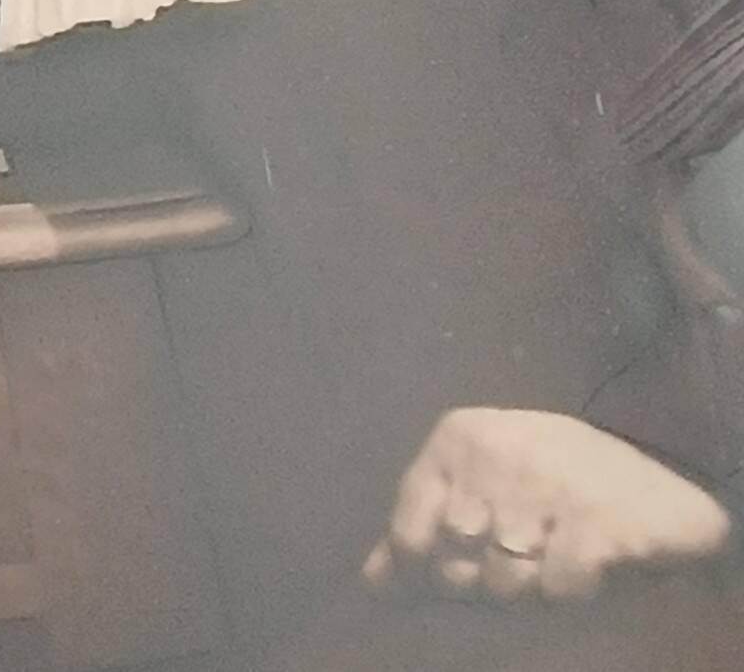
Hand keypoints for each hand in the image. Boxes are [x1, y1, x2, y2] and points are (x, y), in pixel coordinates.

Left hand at [361, 407, 731, 605]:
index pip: (409, 533)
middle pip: (453, 565)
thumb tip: (372, 581)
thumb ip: (425, 528)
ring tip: (553, 562)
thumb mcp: (485, 485)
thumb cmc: (558, 482)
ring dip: (530, 590)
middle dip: (481, 585)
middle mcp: (492, 455)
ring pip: (503, 583)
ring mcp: (543, 484)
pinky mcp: (594, 520)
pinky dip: (571, 593)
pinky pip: (558, 589)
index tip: (461, 579)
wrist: (661, 482)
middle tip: (521, 565)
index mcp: (457, 439)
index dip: (428, 575)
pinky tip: (587, 567)